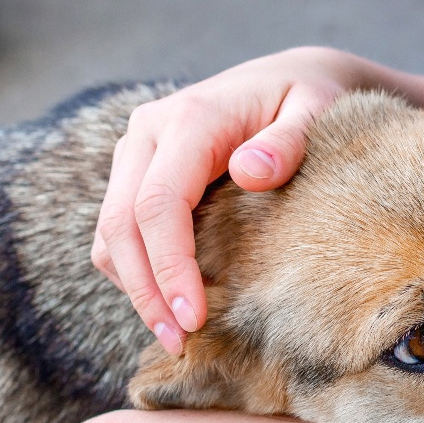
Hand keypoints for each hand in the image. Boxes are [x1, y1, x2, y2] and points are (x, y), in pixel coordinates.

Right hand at [91, 47, 363, 353]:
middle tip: (180, 342)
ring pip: (109, 233)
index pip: (158, 204)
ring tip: (176, 335)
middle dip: (145, 291)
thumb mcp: (314, 110)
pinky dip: (136, 271)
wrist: (288, 80)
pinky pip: (118, 232)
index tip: (194, 318)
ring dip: (134, 288)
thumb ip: (288, 141)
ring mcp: (136, 153)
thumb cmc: (307, 100)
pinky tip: (172, 302)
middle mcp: (148, 133)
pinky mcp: (136, 174)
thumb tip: (251, 172)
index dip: (170, 267)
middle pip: (120, 225)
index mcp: (190, 119)